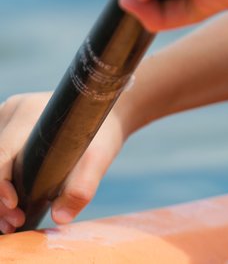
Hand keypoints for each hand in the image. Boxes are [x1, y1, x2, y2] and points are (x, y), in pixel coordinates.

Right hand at [0, 92, 128, 231]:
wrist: (109, 117)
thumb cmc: (103, 136)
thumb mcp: (99, 159)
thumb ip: (81, 187)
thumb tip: (60, 217)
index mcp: (29, 113)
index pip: (1, 154)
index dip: (0, 185)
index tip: (14, 207)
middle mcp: (13, 112)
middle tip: (14, 223)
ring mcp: (7, 118)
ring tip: (11, 219)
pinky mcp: (7, 128)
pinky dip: (1, 184)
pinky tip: (10, 206)